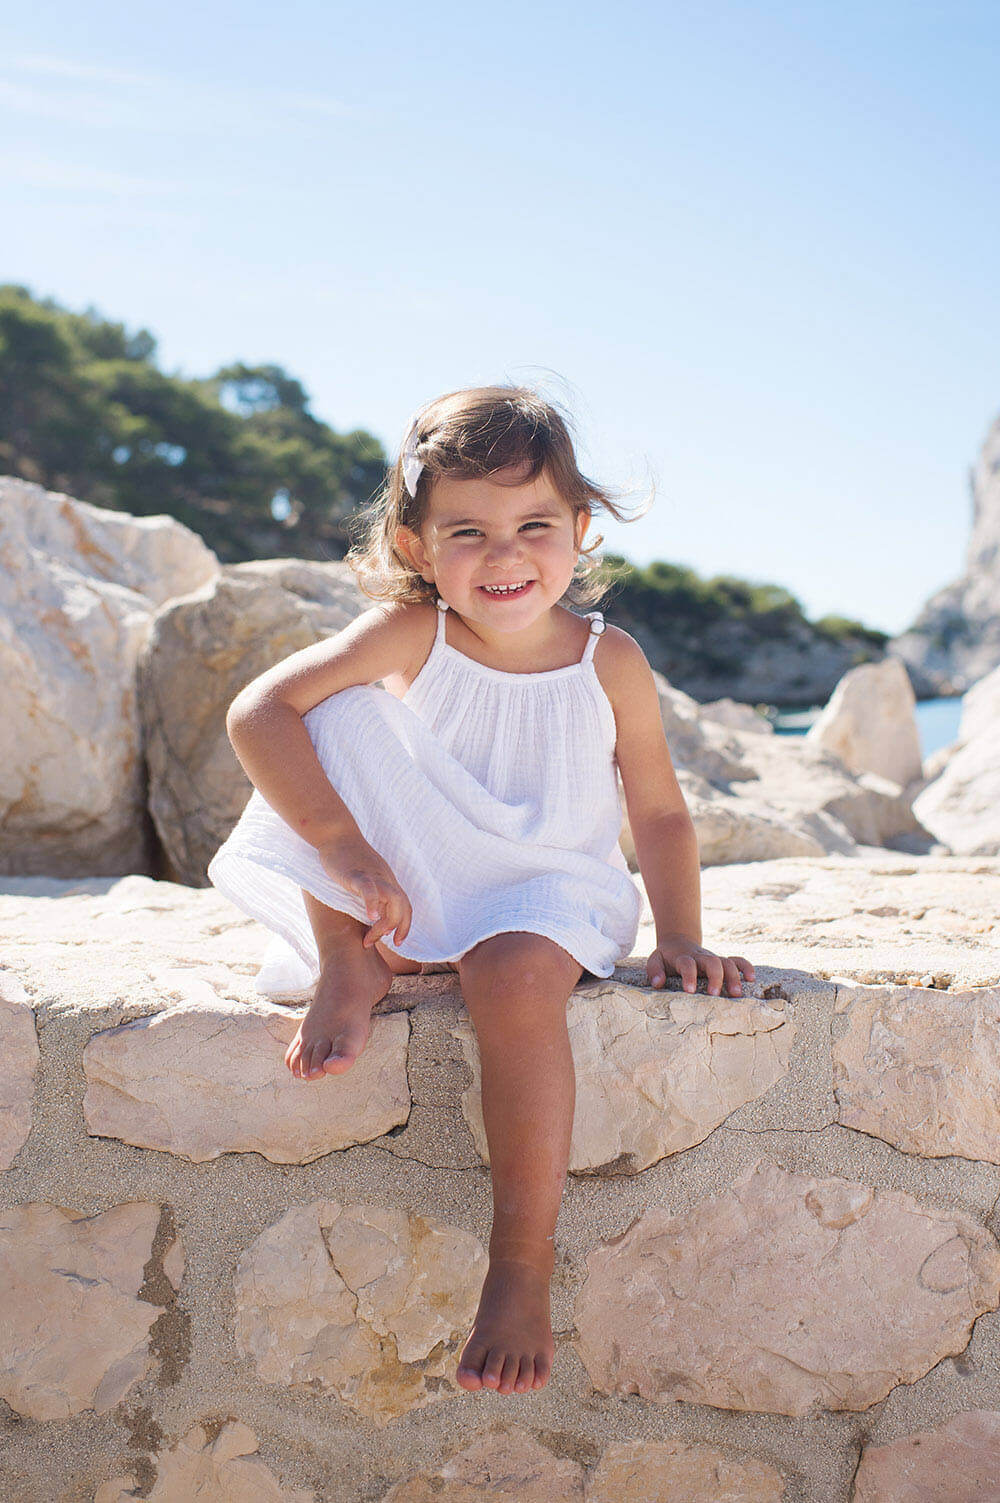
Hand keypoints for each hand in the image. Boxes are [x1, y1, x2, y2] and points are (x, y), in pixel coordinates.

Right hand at [315, 832, 412, 948]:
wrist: (337, 834)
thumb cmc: (347, 857)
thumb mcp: (365, 876)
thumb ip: (371, 892)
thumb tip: (371, 913)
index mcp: (388, 881)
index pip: (406, 906)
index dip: (405, 925)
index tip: (397, 942)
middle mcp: (386, 879)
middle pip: (403, 907)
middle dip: (396, 929)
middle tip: (378, 943)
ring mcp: (373, 876)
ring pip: (392, 901)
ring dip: (384, 923)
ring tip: (370, 938)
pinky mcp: (357, 874)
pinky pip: (370, 890)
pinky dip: (373, 904)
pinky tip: (369, 917)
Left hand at [647, 934, 754, 996]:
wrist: (678, 942)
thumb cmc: (666, 958)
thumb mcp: (655, 960)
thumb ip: (654, 970)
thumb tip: (658, 983)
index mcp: (683, 958)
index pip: (687, 964)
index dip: (689, 976)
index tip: (689, 991)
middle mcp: (701, 958)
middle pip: (712, 962)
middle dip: (716, 978)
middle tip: (715, 995)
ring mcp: (713, 959)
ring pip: (727, 963)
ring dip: (734, 977)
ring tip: (736, 994)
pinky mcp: (722, 961)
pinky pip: (737, 961)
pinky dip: (746, 967)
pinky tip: (752, 979)